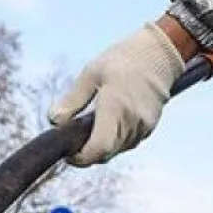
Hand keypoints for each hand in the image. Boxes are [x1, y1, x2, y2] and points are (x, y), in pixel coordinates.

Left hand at [48, 18, 189, 165]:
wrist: (160, 53)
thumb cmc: (123, 59)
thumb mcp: (91, 73)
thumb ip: (72, 100)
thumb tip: (53, 121)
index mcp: (114, 108)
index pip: (98, 148)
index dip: (81, 158)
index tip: (69, 153)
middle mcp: (131, 122)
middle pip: (105, 154)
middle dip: (88, 153)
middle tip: (75, 141)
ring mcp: (143, 126)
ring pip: (117, 150)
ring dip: (102, 146)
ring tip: (92, 127)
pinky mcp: (150, 127)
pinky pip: (128, 143)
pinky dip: (115, 140)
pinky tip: (109, 123)